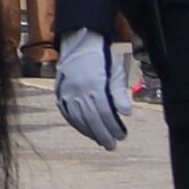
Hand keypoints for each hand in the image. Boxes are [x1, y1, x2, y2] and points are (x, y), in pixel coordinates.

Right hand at [54, 29, 126, 149]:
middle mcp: (79, 91)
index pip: (105, 112)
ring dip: (91, 133)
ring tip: (101, 141)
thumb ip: (119, 93)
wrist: (79, 42)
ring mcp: (68, 93)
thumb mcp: (116, 70)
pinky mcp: (61, 93)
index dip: (113, 126)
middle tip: (112, 146)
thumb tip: (127, 113)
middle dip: (103, 134)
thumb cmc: (102, 56)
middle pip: (92, 119)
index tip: (122, 136)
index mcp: (95, 85)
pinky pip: (68, 114)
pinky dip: (77, 125)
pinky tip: (86, 131)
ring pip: (79, 119)